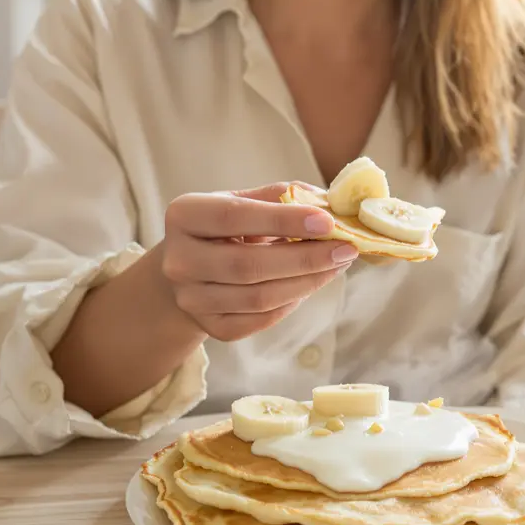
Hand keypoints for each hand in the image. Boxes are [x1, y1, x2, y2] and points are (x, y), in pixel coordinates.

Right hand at [158, 182, 357, 341]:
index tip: (327, 221)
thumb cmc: (224, 227)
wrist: (188, 268)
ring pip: (259, 298)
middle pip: (248, 265)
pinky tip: (309, 284)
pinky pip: (261, 320)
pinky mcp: (210, 327)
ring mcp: (191, 299)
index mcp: (184, 215)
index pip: (234, 217)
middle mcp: (179, 261)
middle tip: (346, 249)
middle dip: (305, 258)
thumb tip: (330, 202)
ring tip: (336, 265)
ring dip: (307, 282)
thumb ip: (280, 197)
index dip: (282, 220)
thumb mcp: (241, 200)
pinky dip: (292, 302)